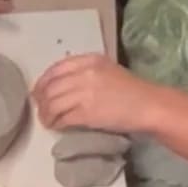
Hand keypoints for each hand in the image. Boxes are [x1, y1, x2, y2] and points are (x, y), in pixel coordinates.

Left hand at [33, 54, 161, 133]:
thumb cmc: (130, 90)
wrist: (148, 105)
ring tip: (47, 120)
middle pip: (50, 87)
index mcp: (90, 60)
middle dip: (41, 100)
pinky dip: (55, 123)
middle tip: (40, 109)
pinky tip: (56, 126)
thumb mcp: (106, 71)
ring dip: (46, 114)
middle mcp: (85, 74)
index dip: (43, 81)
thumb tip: (59, 85)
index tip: (39, 91)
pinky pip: (62, 118)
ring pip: (52, 103)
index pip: (56, 68)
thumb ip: (84, 73)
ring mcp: (85, 93)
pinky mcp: (86, 113)